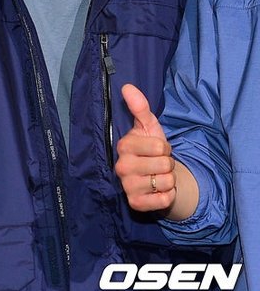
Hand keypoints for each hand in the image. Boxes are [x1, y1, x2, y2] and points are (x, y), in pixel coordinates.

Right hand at [115, 83, 176, 211]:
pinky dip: (168, 195)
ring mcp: (127, 186)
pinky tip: (158, 191)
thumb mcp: (149, 126)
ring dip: (168, 180)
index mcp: (124, 145)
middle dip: (168, 164)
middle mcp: (121, 166)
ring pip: (165, 182)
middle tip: (158, 164)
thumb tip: (127, 86)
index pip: (159, 146)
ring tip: (158, 176)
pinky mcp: (135, 204)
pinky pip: (163, 199)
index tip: (157, 149)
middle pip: (164, 164)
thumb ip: (139, 106)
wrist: (155, 177)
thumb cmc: (152, 149)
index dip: (165, 148)